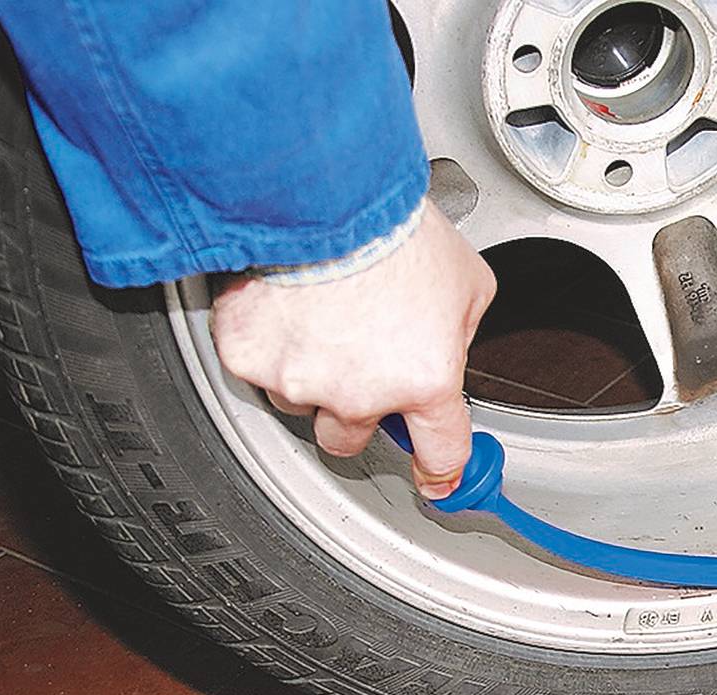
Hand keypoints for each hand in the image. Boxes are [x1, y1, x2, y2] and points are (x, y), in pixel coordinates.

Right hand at [211, 199, 495, 498]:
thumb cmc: (395, 226)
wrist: (324, 189)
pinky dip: (268, 340)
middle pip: (349, 441)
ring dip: (309, 372)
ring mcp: (299, 381)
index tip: (437, 484)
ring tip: (320, 311)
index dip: (440, 474)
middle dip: (354, 411)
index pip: (441, 453)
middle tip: (355, 360)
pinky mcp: (248, 357)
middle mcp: (360, 394)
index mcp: (424, 380)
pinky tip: (286, 301)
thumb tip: (448, 348)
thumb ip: (458, 331)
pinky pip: (257, 367)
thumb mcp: (467, 281)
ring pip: (298, 402)